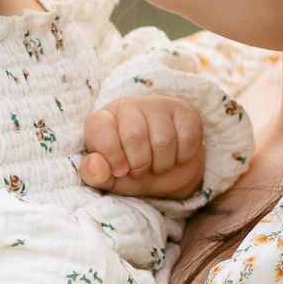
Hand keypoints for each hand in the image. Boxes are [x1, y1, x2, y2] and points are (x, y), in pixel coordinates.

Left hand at [78, 95, 206, 197]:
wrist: (169, 170)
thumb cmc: (133, 170)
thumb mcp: (111, 178)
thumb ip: (95, 174)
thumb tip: (95, 165)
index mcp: (103, 119)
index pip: (100, 128)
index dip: (110, 154)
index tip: (120, 171)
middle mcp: (128, 106)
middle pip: (134, 136)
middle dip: (140, 164)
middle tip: (141, 170)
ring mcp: (158, 105)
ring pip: (163, 140)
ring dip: (162, 164)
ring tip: (158, 164)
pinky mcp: (184, 111)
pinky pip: (187, 138)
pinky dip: (182, 157)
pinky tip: (176, 155)